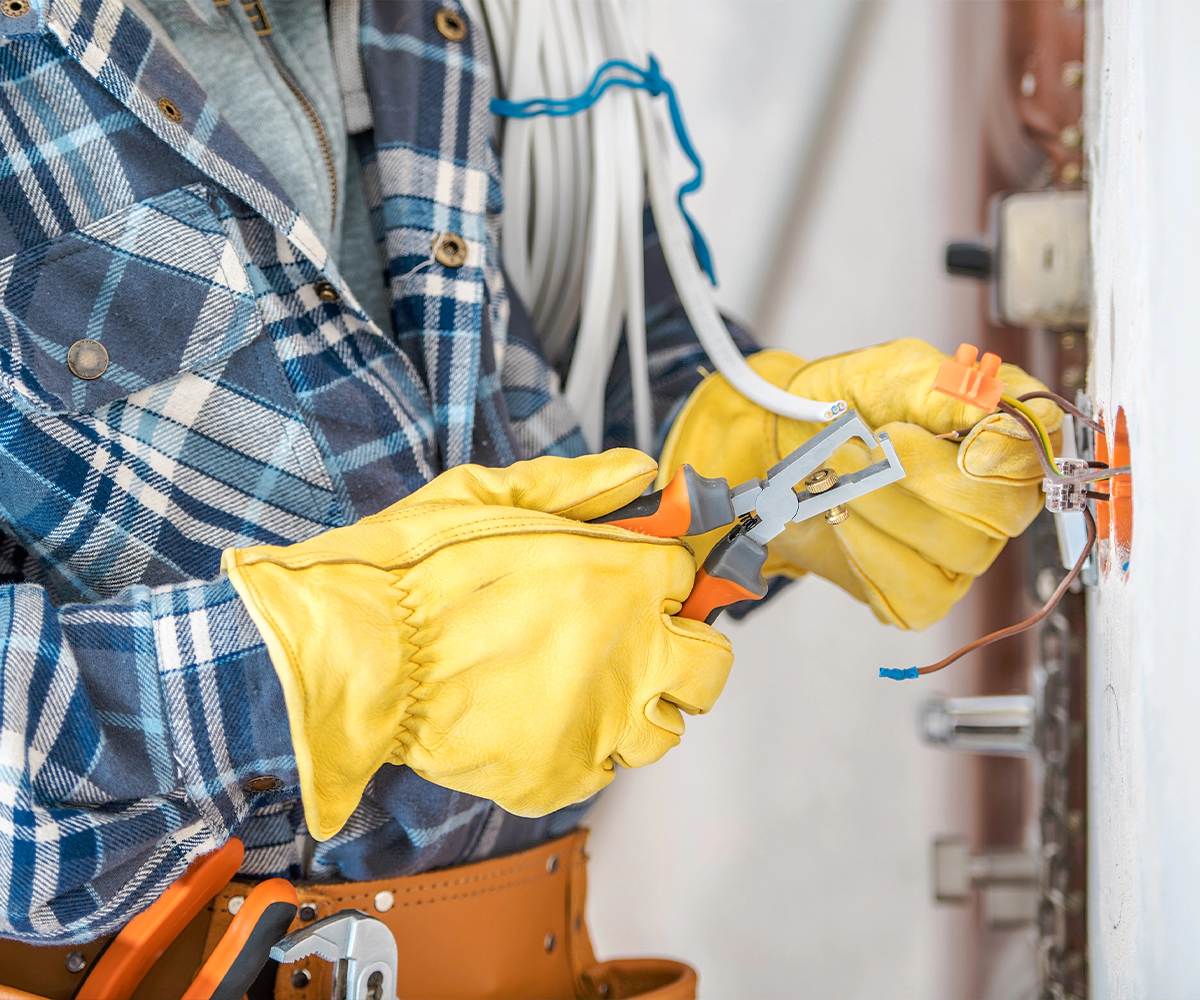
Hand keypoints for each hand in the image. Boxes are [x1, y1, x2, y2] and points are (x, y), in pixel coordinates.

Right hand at [222, 452, 732, 838]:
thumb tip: (637, 472)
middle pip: (708, 666)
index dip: (665, 582)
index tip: (647, 586)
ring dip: (638, 707)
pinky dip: (585, 751)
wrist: (354, 651)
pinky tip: (545, 721)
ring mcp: (600, 720)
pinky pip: (605, 772)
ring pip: (665, 728)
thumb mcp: (492, 494)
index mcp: (623, 577)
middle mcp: (629, 652)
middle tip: (641, 642)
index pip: (690, 581)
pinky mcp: (562, 774)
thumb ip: (577, 484)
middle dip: (685, 651)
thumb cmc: (413, 573)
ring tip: (586, 687)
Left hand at [658, 338, 1062, 629]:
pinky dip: (869, 553)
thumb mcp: (893, 372)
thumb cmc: (846, 404)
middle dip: (920, 476)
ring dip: (882, 507)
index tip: (948, 429)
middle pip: (999, 510)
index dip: (1001, 446)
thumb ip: (941, 384)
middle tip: (865, 446)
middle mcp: (996, 499)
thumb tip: (988, 404)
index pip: (1037, 451)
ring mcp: (963, 551)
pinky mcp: (923, 593)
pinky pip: (917, 592)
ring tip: (838, 475)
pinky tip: (841, 520)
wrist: (785, 446)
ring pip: (955, 549)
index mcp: (1003, 437)